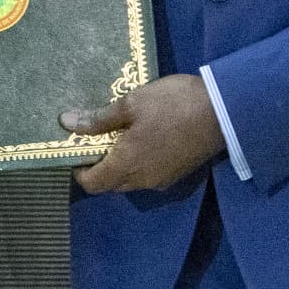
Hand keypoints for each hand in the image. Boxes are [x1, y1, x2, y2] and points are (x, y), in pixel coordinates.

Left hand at [64, 73, 225, 193]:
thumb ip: (98, 119)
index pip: (92, 184)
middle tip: (96, 138)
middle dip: (98, 166)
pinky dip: (138, 164)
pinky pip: (148, 176)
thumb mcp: (131, 104)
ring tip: (120, 135)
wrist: (222, 111)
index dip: (79, 171)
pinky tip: (143, 139)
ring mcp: (162, 179)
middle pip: (110, 184)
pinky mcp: (177, 174)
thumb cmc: (172, 105)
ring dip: (119, 165)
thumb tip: (66, 123)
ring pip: (130, 181)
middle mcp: (143, 180)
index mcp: (127, 165)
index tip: (76, 149)